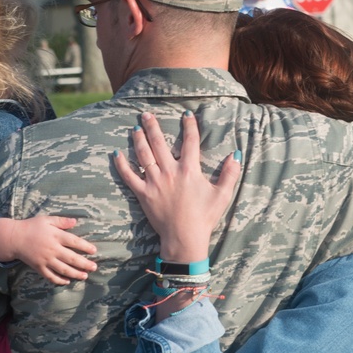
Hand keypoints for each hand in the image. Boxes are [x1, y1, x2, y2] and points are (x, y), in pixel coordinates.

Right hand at [0, 216, 97, 285]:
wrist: (14, 238)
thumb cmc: (31, 226)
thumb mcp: (46, 219)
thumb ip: (61, 221)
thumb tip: (75, 221)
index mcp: (55, 236)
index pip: (74, 242)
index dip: (85, 247)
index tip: (94, 251)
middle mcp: (52, 249)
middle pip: (72, 258)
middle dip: (84, 264)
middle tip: (94, 267)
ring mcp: (45, 260)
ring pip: (63, 269)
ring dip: (75, 274)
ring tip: (85, 276)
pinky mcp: (39, 267)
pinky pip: (50, 276)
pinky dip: (59, 280)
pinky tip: (67, 281)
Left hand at [114, 112, 240, 262]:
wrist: (184, 238)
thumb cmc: (204, 217)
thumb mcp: (222, 195)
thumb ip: (230, 174)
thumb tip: (236, 154)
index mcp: (189, 170)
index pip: (190, 141)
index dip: (189, 125)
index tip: (186, 114)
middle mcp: (170, 172)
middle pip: (159, 143)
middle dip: (152, 126)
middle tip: (146, 115)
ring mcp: (154, 182)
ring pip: (143, 155)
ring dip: (138, 139)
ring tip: (135, 127)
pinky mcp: (143, 194)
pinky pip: (128, 176)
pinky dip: (121, 165)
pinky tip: (116, 154)